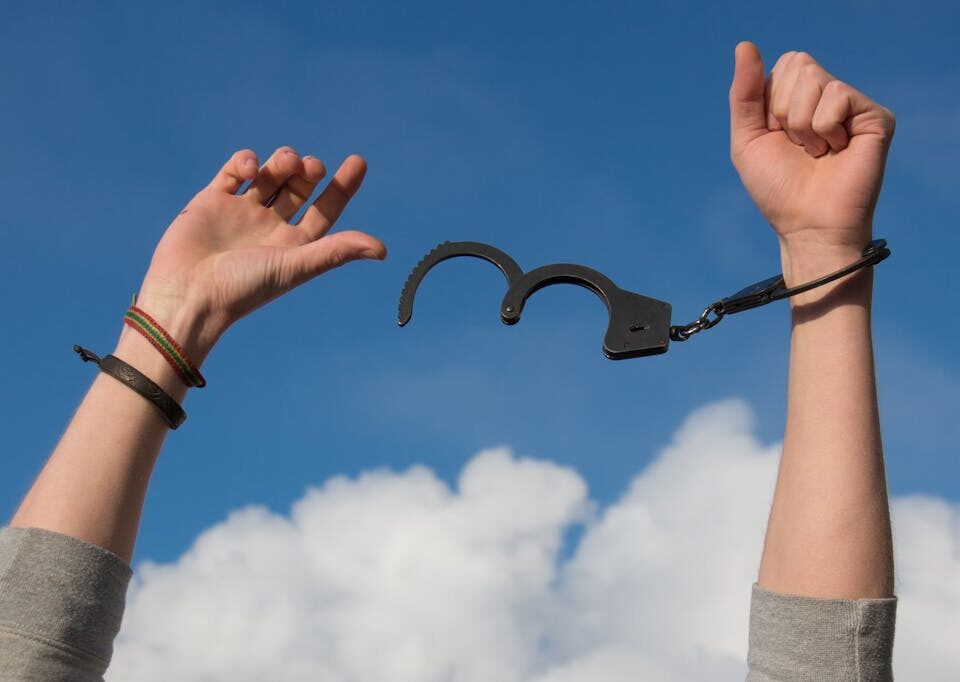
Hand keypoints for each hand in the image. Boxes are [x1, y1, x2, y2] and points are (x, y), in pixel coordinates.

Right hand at [133, 147, 385, 361]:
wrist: (188, 294)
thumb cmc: (244, 288)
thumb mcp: (296, 266)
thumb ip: (336, 252)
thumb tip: (382, 250)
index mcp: (294, 246)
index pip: (325, 210)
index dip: (343, 187)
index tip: (358, 161)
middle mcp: (270, 228)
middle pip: (298, 188)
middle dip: (309, 171)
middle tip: (312, 167)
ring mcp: (241, 213)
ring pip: (270, 175)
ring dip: (282, 161)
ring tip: (286, 163)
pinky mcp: (211, 201)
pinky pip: (235, 172)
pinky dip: (246, 161)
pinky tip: (252, 169)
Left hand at [728, 42, 894, 283]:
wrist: (806, 224)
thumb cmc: (778, 189)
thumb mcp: (747, 139)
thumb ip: (744, 93)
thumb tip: (745, 45)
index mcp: (798, 98)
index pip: (781, 66)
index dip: (769, 104)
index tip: (777, 137)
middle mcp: (827, 97)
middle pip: (797, 64)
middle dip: (784, 110)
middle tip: (798, 145)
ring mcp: (852, 106)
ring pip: (814, 78)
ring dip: (802, 124)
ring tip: (816, 151)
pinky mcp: (874, 116)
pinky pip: (837, 95)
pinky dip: (824, 128)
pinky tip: (836, 151)